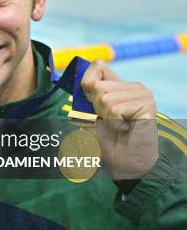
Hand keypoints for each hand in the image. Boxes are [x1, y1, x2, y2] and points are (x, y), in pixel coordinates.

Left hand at [80, 60, 158, 179]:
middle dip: (95, 107)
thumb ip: (86, 98)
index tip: (88, 100)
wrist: (123, 164)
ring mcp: (142, 95)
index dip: (86, 81)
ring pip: (105, 98)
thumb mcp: (89, 116)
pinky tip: (125, 129)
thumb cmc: (106, 141)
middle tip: (108, 121)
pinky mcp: (147, 106)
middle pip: (97, 86)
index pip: (97, 65)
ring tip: (117, 126)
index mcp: (119, 85)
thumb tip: (83, 78)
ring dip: (105, 117)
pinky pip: (116, 109)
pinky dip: (114, 123)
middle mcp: (133, 86)